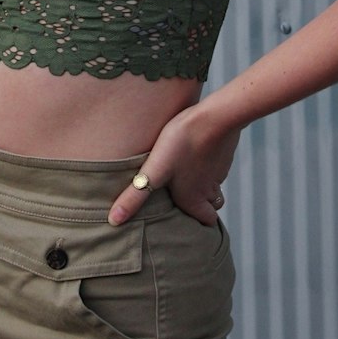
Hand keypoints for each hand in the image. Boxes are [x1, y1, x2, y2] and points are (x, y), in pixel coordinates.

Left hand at [107, 101, 240, 227]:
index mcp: (194, 199)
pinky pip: (217, 163)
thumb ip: (135, 196)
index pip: (207, 221)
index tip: (189, 221)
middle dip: (202, 203)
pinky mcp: (223, 151)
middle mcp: (209, 189)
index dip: (200, 222)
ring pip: (214, 184)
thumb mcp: (154, 171)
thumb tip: (114, 220)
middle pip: (212, 204)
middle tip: (185, 197)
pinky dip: (208, 162)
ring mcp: (219, 170)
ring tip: (187, 175)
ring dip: (204, 183)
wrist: (214, 117)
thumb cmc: (183, 144)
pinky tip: (195, 151)